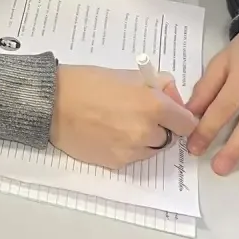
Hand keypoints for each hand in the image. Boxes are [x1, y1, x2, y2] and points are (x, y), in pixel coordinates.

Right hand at [51, 65, 197, 169]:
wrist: (51, 104)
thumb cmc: (87, 83)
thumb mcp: (126, 74)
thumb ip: (156, 84)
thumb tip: (170, 93)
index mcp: (154, 106)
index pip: (187, 123)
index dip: (180, 116)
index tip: (169, 112)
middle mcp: (147, 132)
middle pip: (169, 137)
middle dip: (159, 127)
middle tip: (137, 114)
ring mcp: (131, 151)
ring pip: (150, 150)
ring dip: (144, 139)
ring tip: (119, 124)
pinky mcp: (115, 163)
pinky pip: (131, 157)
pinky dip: (126, 148)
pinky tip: (107, 134)